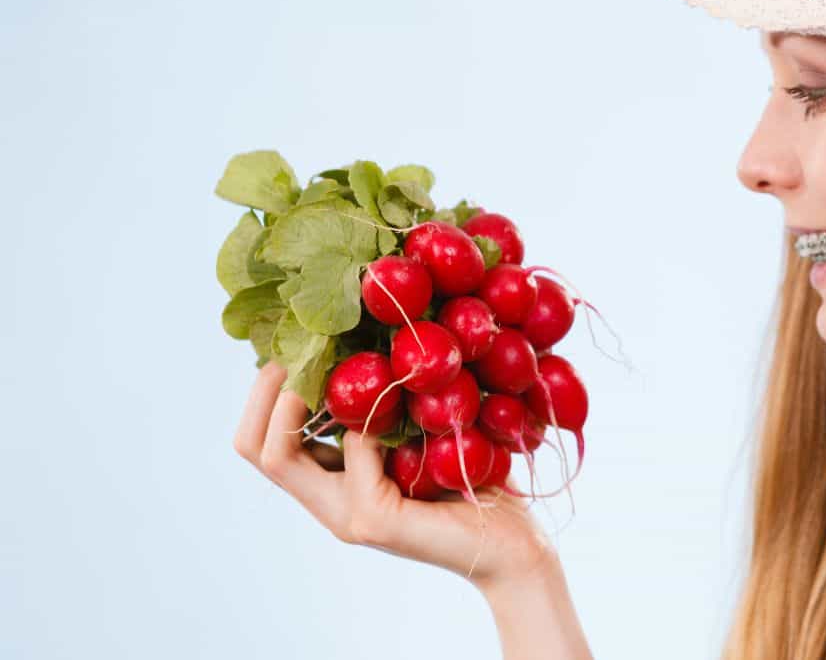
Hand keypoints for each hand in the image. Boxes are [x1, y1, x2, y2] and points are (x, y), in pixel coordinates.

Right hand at [233, 361, 558, 590]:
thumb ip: (388, 409)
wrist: (514, 545)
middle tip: (300, 347)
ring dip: (303, 397)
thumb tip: (365, 337)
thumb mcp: (419, 435)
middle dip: (265, 388)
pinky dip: (370, 419)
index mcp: (334, 484)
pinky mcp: (375, 519)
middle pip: (252, 447)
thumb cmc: (477, 482)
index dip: (265, 390)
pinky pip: (353, 450)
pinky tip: (406, 405)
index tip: (298, 343)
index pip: (260, 440)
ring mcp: (347, 516)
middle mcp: (329, 504)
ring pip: (280, 454)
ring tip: (337, 362)